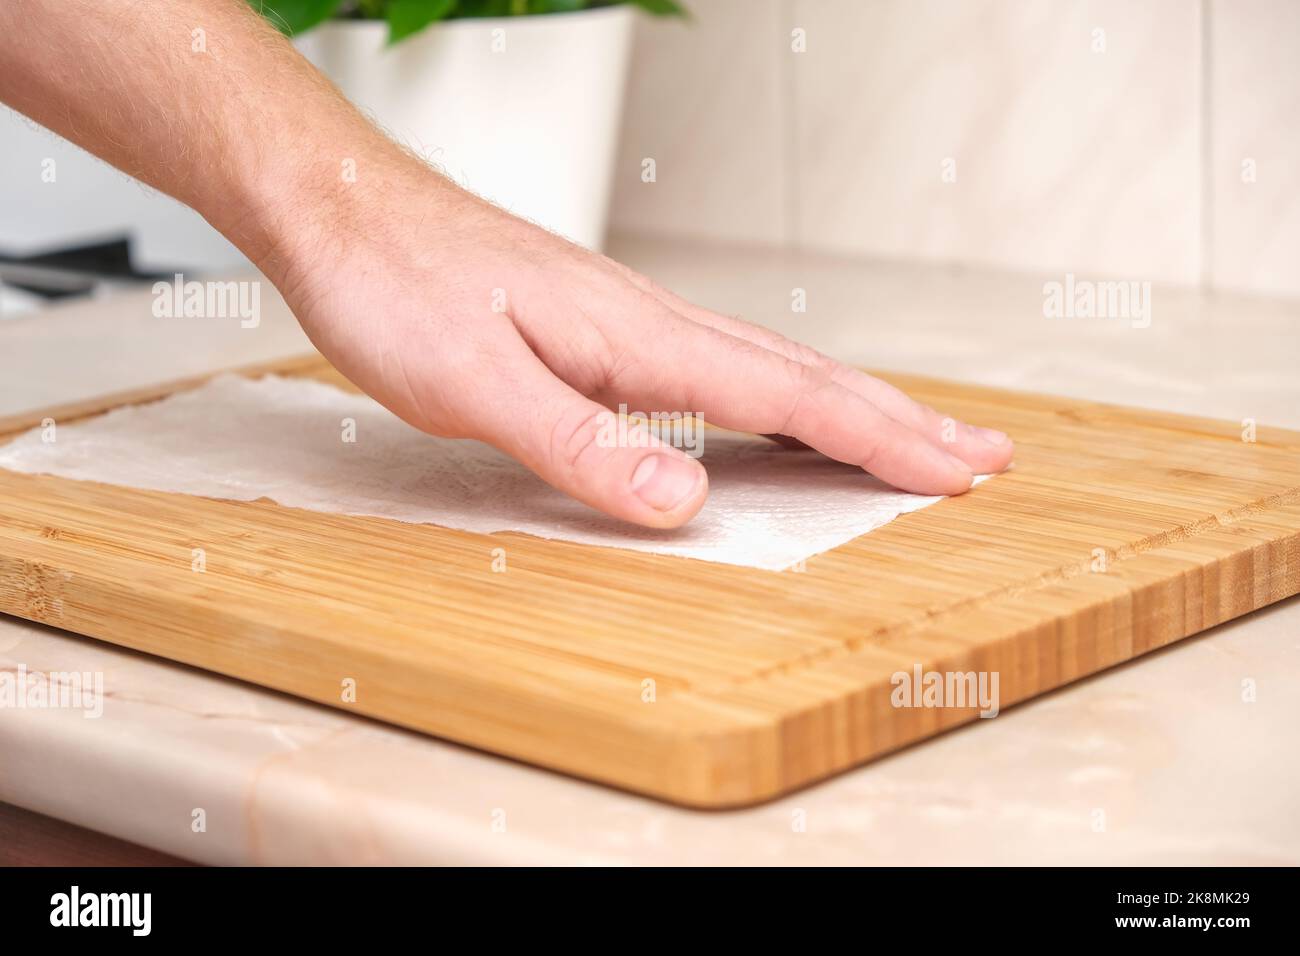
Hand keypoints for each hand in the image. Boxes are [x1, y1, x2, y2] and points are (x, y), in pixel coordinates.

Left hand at [269, 157, 1013, 529]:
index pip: (789, 396)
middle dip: (898, 422)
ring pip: (771, 367)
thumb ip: (582, 444)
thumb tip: (686, 504)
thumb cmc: (399, 287)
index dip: (878, 441)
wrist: (345, 211)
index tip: (956, 472)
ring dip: (853, 407)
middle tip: (981, 456)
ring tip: (914, 438)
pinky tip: (784, 415)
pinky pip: (723, 368)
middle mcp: (653, 323)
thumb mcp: (474, 384)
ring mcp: (633, 322)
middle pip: (804, 375)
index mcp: (640, 337)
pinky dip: (783, 397)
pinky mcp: (604, 330)